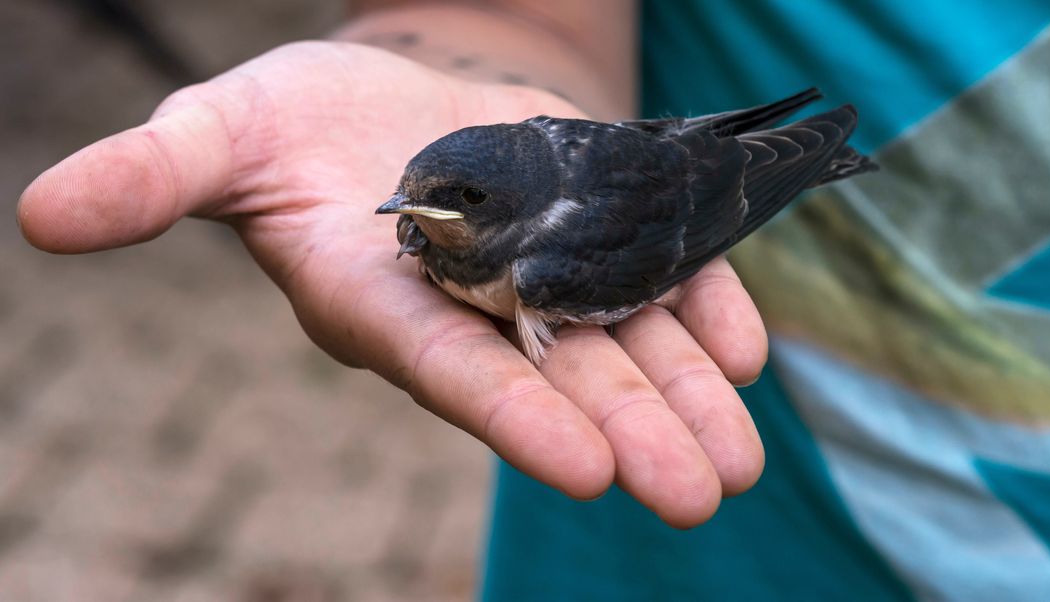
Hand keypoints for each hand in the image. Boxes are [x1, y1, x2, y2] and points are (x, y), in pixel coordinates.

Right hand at [18, 41, 765, 527]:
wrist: (389, 91)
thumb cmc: (295, 121)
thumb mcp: (221, 132)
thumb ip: (155, 177)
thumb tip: (41, 215)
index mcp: (387, 301)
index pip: (454, 369)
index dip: (514, 416)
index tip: (587, 473)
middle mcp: (477, 306)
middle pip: (558, 377)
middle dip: (627, 432)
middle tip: (698, 496)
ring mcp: (547, 274)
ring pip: (624, 342)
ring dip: (684, 397)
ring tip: (740, 465)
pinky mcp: (597, 228)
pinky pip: (661, 276)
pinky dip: (705, 309)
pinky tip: (746, 353)